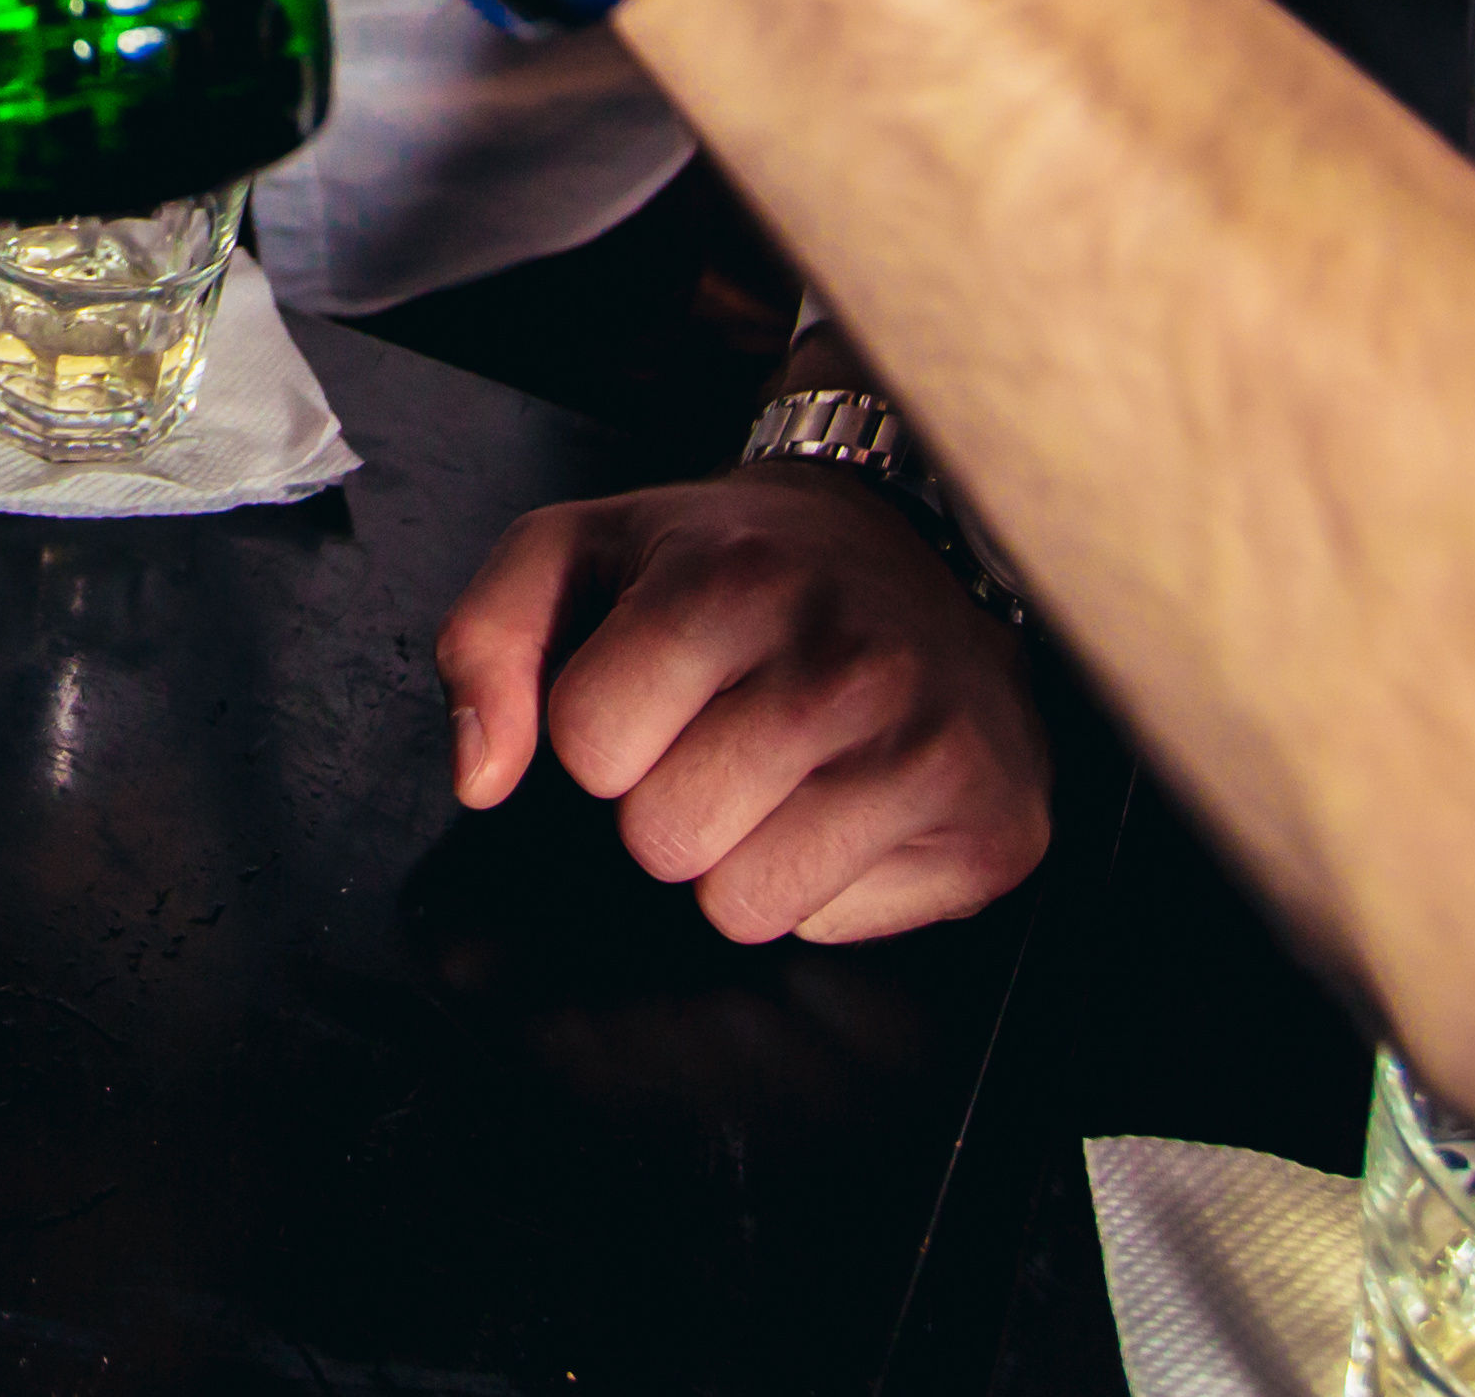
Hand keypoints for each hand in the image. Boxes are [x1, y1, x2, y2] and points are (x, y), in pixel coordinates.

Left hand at [438, 466, 1047, 941]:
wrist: (908, 547)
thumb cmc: (733, 563)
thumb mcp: (583, 552)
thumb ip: (490, 639)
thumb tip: (481, 777)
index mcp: (735, 579)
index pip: (588, 743)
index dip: (600, 730)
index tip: (654, 685)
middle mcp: (847, 660)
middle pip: (663, 838)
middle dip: (667, 800)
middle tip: (724, 728)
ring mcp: (930, 747)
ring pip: (744, 903)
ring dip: (739, 854)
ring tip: (783, 767)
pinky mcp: (993, 827)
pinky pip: (832, 927)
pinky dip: (826, 884)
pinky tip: (853, 797)